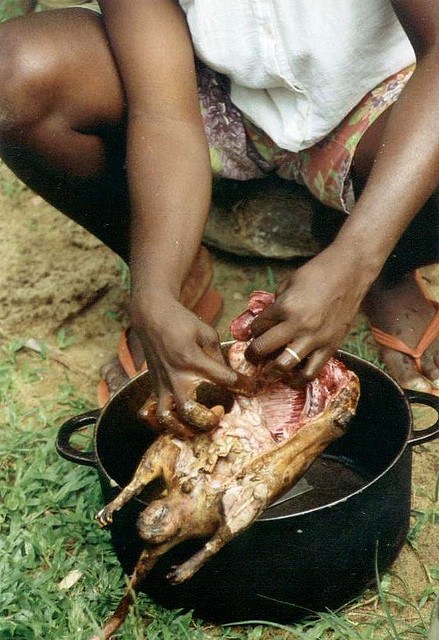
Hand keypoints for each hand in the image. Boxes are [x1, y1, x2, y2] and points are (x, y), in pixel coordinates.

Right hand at [131, 295, 256, 436]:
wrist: (152, 316)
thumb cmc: (182, 322)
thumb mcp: (206, 333)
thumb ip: (218, 357)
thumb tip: (229, 376)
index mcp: (192, 360)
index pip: (224, 379)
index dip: (244, 386)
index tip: (253, 389)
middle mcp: (176, 377)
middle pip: (190, 411)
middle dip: (208, 420)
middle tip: (221, 413)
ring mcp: (162, 385)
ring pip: (167, 419)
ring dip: (183, 429)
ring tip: (198, 427)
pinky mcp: (153, 388)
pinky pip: (150, 413)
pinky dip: (160, 423)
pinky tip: (175, 423)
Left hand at [245, 247, 373, 382]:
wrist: (351, 272)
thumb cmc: (318, 273)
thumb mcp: (288, 283)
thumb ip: (276, 304)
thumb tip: (266, 321)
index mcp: (285, 307)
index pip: (257, 327)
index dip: (252, 332)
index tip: (253, 334)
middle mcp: (298, 325)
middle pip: (263, 349)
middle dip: (252, 355)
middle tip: (252, 356)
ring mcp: (315, 339)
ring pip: (284, 366)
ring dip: (271, 371)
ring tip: (268, 372)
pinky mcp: (331, 347)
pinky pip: (311, 371)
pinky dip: (298, 378)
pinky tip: (292, 376)